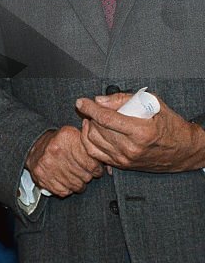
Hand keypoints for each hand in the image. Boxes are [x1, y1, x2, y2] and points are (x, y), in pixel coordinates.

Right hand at [25, 126, 103, 196]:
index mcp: (67, 138)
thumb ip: (91, 147)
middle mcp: (57, 151)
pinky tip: (65, 180)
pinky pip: (64, 191)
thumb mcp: (75, 136)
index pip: (92, 163)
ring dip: (78, 183)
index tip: (95, 169)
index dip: (97, 169)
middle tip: (83, 172)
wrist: (32, 146)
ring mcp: (48, 166)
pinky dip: (67, 188)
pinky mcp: (43, 178)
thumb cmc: (58, 143)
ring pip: (77, 185)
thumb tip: (109, 165)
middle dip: (87, 176)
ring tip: (74, 176)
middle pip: (85, 176)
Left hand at [77, 93, 204, 172]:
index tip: (81, 102)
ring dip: (89, 127)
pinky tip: (92, 132)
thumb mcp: (153, 104)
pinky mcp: (122, 165)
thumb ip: (123, 99)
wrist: (184, 150)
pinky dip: (89, 141)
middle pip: (98, 129)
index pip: (106, 118)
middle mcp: (131, 148)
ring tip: (92, 119)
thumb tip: (99, 100)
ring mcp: (126, 159)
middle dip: (90, 116)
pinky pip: (96, 154)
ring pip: (93, 141)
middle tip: (92, 108)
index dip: (90, 108)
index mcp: (141, 131)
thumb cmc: (170, 125)